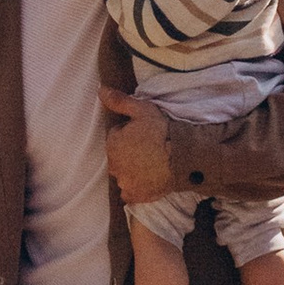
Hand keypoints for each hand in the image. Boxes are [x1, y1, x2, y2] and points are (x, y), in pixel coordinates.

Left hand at [101, 86, 174, 203]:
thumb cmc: (162, 131)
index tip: (145, 133)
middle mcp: (114, 164)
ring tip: (152, 164)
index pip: (117, 136)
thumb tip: (100, 89)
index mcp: (112, 143)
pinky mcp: (135, 195)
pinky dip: (135, 188)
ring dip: (132, 170)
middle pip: (119, 156)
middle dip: (129, 151)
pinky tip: (147, 181)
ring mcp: (124, 182)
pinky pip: (129, 192)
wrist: (183, 157)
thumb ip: (119, 101)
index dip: (130, 133)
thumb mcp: (141, 109)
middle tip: (150, 148)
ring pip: (123, 174)